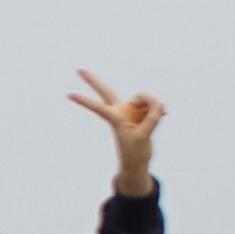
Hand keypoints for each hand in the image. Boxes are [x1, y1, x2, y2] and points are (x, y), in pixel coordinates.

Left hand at [70, 70, 165, 194]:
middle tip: (78, 70)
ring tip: (160, 116)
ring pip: (144, 99)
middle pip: (105, 91)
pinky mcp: (141, 114)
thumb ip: (151, 118)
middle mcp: (120, 112)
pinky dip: (159, 110)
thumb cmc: (134, 153)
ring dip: (153, 105)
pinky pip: (152, 106)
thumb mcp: (143, 137)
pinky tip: (166, 113)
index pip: (98, 106)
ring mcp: (130, 111)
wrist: (137, 163)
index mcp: (115, 118)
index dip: (85, 101)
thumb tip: (159, 106)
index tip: (68, 95)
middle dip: (93, 81)